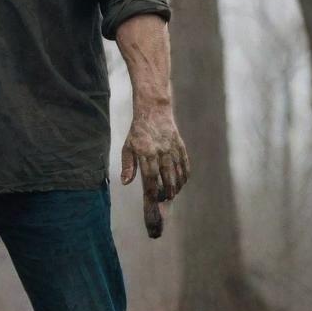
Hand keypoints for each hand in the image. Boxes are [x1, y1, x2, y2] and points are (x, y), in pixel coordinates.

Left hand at [120, 105, 189, 238]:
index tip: (154, 200)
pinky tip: (183, 181)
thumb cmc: (138, 131)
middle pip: (166, 175)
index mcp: (146, 152)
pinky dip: (185, 173)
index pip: (150, 175)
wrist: (154, 110)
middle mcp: (161, 151)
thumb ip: (127, 165)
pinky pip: (185, 162)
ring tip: (174, 193)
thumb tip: (125, 182)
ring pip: (177, 170)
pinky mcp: (180, 145)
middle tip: (166, 199)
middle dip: (167, 190)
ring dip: (177, 184)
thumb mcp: (128, 146)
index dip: (153, 189)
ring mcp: (172, 148)